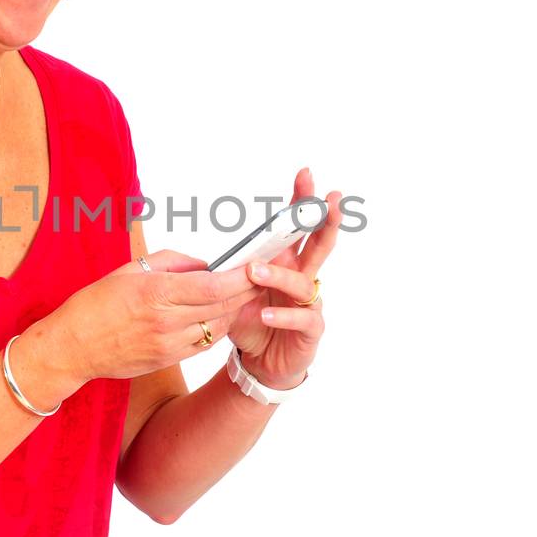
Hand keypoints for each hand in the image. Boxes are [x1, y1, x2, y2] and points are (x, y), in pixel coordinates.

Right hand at [45, 249, 263, 381]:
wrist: (73, 347)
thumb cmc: (95, 303)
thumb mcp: (129, 270)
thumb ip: (172, 262)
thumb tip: (204, 263)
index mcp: (156, 292)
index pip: (213, 284)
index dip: (240, 276)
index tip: (255, 265)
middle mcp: (166, 321)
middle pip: (222, 305)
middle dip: (246, 290)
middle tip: (260, 276)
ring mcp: (169, 344)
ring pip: (218, 327)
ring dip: (233, 310)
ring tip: (241, 294)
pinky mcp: (168, 360)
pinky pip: (204, 344)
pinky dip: (217, 328)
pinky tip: (218, 315)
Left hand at [226, 167, 341, 390]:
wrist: (263, 362)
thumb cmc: (252, 321)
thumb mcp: (236, 293)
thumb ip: (230, 273)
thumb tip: (206, 258)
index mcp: (286, 262)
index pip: (296, 227)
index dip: (301, 201)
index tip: (304, 174)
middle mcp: (303, 277)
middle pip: (320, 244)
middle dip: (326, 220)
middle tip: (330, 200)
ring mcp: (310, 303)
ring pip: (304, 282)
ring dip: (280, 274)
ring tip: (256, 272)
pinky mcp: (311, 329)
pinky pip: (302, 319)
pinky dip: (283, 316)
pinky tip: (267, 315)